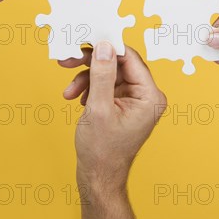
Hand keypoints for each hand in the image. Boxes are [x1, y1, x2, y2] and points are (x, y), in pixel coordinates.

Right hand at [60, 43, 166, 189]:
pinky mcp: (123, 103)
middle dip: (91, 64)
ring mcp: (135, 99)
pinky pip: (105, 84)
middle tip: (68, 59)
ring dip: (86, 78)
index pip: (130, 59)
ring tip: (69, 92)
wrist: (98, 178)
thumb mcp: (98, 108)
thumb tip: (105, 46)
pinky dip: (89, 88)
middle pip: (117, 64)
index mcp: (150, 96)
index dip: (107, 47)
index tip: (86, 39)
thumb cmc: (102, 151)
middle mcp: (146, 95)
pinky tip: (78, 98)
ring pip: (108, 73)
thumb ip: (102, 75)